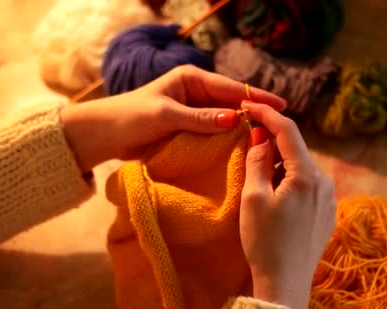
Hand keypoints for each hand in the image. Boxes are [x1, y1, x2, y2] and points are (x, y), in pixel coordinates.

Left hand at [60, 65, 286, 169]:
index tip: (281, 107)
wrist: (105, 134)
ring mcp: (193, 112)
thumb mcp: (166, 115)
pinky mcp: (188, 130)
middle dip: (253, 113)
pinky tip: (242, 150)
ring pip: (224, 120)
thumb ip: (199, 118)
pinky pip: (212, 134)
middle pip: (231, 103)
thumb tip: (234, 120)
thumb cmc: (130, 117)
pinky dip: (225, 141)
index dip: (256, 98)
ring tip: (267, 140)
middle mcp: (196, 93)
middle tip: (280, 126)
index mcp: (191, 79)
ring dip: (241, 130)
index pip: (230, 88)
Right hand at [239, 101, 335, 308]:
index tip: (248, 106)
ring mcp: (330, 199)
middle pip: (297, 149)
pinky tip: (276, 195)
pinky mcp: (327, 213)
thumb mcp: (253, 197)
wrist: (285, 284)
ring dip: (281, 163)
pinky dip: (290, 180)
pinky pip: (308, 185)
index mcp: (307, 175)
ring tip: (259, 176)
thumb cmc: (264, 241)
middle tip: (248, 144)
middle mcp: (325, 182)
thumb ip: (258, 160)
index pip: (288, 131)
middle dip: (273, 142)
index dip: (267, 114)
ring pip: (303, 168)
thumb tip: (261, 134)